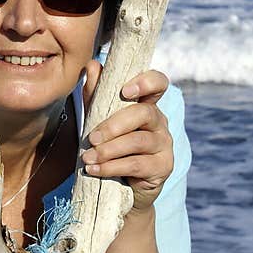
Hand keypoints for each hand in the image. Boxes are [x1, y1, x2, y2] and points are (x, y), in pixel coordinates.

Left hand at [81, 61, 174, 212]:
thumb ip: (96, 94)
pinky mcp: (163, 166)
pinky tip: (94, 170)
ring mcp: (165, 144)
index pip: (158, 83)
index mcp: (147, 104)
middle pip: (143, 113)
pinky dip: (111, 167)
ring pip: (138, 141)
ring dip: (109, 150)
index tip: (125, 90)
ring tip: (88, 157)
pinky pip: (137, 164)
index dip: (146, 82)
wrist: (123, 187)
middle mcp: (160, 121)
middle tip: (92, 138)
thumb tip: (93, 65)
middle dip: (114, 125)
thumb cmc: (111, 146)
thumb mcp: (100, 119)